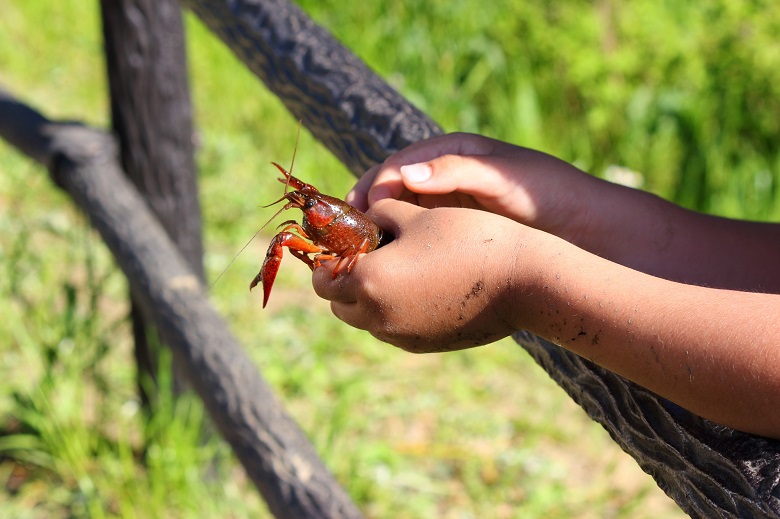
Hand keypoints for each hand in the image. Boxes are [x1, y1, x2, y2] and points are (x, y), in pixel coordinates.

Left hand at [312, 199, 546, 352]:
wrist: (522, 282)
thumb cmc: (468, 238)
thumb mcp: (417, 215)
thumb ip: (379, 215)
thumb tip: (364, 218)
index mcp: (368, 281)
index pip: (323, 279)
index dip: (326, 260)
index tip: (338, 244)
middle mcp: (378, 317)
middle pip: (339, 305)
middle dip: (343, 281)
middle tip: (363, 255)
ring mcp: (402, 336)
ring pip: (365, 320)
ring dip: (367, 298)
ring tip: (392, 269)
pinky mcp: (424, 345)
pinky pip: (393, 329)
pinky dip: (392, 311)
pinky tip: (418, 286)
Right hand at [346, 132, 606, 245]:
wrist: (582, 226)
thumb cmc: (545, 191)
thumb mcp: (500, 176)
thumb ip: (455, 171)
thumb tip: (403, 175)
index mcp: (451, 152)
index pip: (399, 164)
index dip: (375, 183)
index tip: (360, 207)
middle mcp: (443, 176)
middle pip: (392, 189)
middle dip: (367, 208)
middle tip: (348, 235)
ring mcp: (447, 205)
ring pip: (399, 215)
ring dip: (378, 231)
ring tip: (361, 253)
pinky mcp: (453, 230)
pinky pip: (416, 235)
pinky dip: (399, 246)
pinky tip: (390, 263)